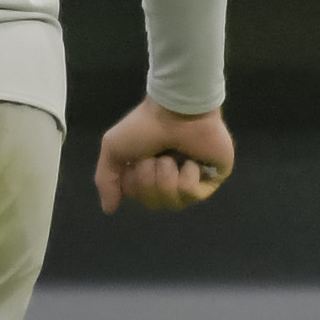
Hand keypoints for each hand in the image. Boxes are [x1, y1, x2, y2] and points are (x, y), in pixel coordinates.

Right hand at [94, 98, 231, 213]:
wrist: (176, 109)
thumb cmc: (145, 125)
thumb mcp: (113, 149)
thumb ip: (106, 180)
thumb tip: (108, 210)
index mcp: (148, 172)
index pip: (137, 198)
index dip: (133, 182)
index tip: (134, 160)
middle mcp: (169, 179)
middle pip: (154, 204)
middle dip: (148, 180)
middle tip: (153, 157)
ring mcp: (192, 180)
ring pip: (173, 203)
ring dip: (166, 177)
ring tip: (171, 156)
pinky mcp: (212, 179)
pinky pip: (192, 194)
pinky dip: (187, 175)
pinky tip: (191, 159)